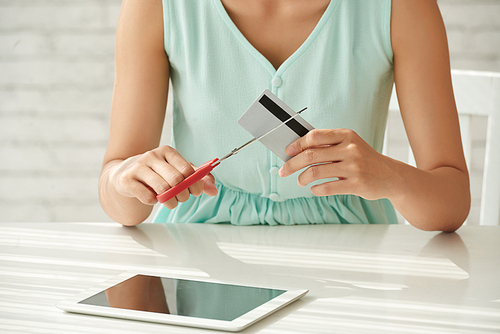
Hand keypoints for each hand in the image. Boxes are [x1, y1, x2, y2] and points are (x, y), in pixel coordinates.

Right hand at [110, 146, 216, 208]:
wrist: (124, 173)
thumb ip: (197, 179)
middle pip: (176, 180)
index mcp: (167, 151)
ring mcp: (138, 166)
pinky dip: (153, 202)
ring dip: (169, 201)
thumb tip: (213, 190)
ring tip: (168, 201)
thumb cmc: (156, 173)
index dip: (195, 185)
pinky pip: (147, 197)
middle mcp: (152, 155)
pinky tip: (152, 197)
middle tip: (181, 199)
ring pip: (162, 189)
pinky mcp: (127, 179)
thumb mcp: (177, 171)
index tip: (195, 192)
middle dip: (183, 195)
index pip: (187, 170)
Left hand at [279, 129, 400, 200]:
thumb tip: (297, 150)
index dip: (297, 144)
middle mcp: (350, 149)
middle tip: (283, 171)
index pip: (314, 136)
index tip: (287, 152)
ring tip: (300, 182)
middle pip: (310, 155)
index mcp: (346, 135)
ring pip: (315, 172)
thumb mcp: (349, 145)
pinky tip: (314, 189)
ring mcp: (354, 167)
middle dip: (292, 164)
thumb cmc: (364, 159)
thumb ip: (328, 146)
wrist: (390, 176)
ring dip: (302, 178)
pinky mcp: (356, 184)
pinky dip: (315, 189)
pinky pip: (327, 187)